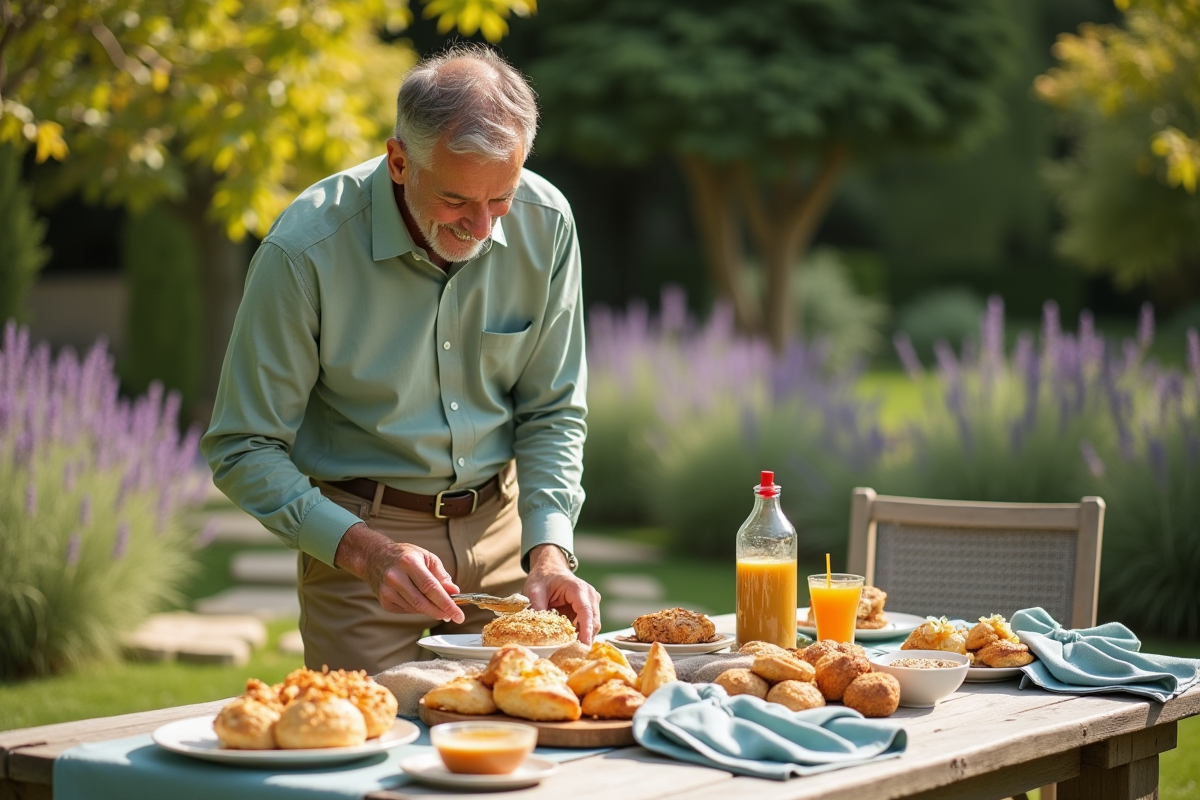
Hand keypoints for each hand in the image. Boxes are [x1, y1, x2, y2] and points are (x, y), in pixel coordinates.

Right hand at [334, 522, 463, 622]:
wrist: (374, 557)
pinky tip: (421, 601)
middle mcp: (395, 577)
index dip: (447, 603)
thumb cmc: (405, 556)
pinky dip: (418, 609)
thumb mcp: (426, 557)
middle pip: (423, 602)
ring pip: (416, 609)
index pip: (431, 588)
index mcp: (409, 562)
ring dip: (431, 610)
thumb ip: (441, 575)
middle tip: (453, 615)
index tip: (459, 615)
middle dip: (441, 612)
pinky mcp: (384, 601)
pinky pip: (407, 610)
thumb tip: (454, 592)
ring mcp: (387, 591)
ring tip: (440, 607)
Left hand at [524, 544, 600, 642]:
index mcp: (577, 589)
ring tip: (566, 649)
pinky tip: (568, 641)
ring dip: (582, 637)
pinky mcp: (589, 609)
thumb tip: (539, 630)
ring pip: (592, 626)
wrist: (549, 569)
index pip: (585, 612)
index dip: (586, 630)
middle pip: (593, 622)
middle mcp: (589, 596)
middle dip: (584, 639)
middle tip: (570, 654)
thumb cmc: (543, 578)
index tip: (584, 645)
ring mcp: (592, 602)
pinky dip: (580, 634)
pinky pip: (588, 626)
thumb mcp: (534, 590)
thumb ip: (537, 608)